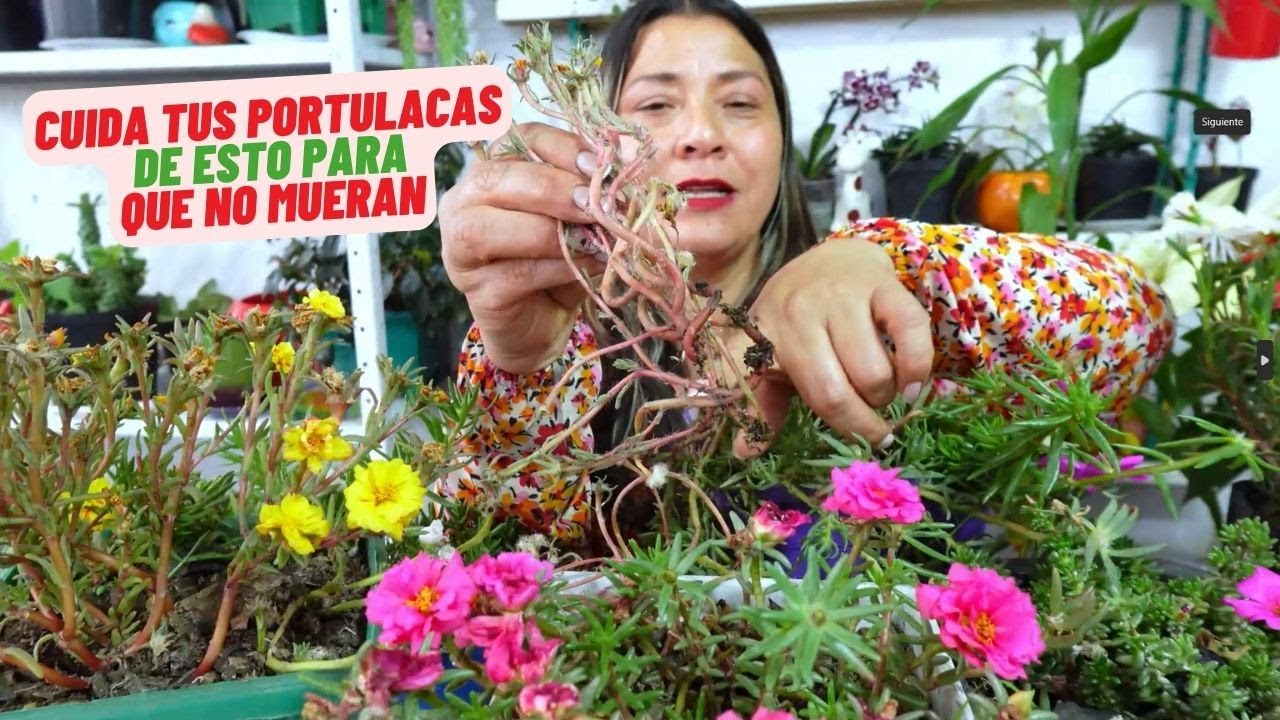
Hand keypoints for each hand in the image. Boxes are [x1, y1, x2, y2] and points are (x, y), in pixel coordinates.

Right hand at [439, 122, 604, 374]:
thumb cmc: (556, 260)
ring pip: (492, 228)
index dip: (560, 148)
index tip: (600, 166)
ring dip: (551, 231)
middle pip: (496, 179)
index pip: (517, 140)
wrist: (542, 323)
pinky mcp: (477, 292)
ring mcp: (460, 250)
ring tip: (595, 238)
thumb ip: (588, 194)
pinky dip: (558, 267)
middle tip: (595, 204)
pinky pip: (516, 273)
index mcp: (489, 172)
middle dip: (552, 188)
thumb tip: (616, 178)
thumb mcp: (576, 219)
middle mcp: (462, 204)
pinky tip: (588, 265)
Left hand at [725, 236, 934, 456]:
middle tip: (873, 432)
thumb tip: (743, 452)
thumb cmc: (800, 319)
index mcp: (767, 334)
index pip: (770, 389)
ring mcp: (843, 295)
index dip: (803, 426)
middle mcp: (801, 312)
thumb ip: (762, 402)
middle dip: (861, 426)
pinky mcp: (885, 285)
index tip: (823, 451)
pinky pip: (911, 333)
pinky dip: (917, 368)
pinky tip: (912, 384)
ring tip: (882, 394)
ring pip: (873, 373)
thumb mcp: (773, 354)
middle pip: (834, 393)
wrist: (834, 256)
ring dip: (886, 396)